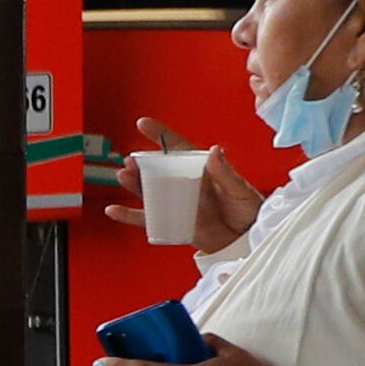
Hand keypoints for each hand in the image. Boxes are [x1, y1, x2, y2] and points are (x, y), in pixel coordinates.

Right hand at [105, 116, 259, 250]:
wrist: (247, 241)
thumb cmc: (249, 212)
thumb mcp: (240, 189)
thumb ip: (225, 172)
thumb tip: (215, 150)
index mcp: (202, 171)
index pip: (178, 148)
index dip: (160, 135)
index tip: (143, 124)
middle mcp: (186, 185)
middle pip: (157, 170)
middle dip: (141, 163)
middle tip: (130, 159)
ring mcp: (177, 204)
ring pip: (148, 192)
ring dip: (133, 184)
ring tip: (122, 176)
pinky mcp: (172, 223)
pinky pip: (147, 219)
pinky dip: (129, 216)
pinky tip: (114, 210)